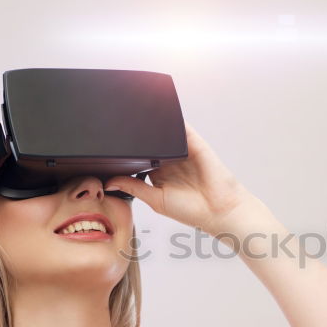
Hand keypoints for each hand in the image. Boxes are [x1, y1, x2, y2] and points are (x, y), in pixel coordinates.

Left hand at [105, 122, 257, 236]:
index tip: (108, 148)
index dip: (126, 153)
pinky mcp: (195, 143)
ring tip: (134, 115)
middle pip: (149, 143)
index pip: (139, 158)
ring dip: (152, 126)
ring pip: (163, 132)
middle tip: (116, 127)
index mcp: (159, 174)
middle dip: (136, 137)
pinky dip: (171, 120)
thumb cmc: (192, 211)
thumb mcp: (155, 199)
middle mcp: (171, 161)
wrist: (219, 210)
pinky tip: (159, 115)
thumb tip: (110, 182)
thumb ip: (133, 187)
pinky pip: (181, 127)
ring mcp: (183, 151)